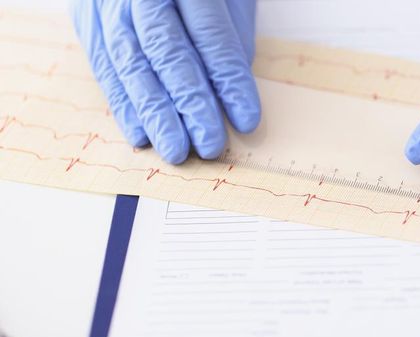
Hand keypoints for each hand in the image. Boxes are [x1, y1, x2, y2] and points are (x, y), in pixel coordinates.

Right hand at [71, 0, 259, 163]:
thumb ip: (230, 34)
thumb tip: (227, 91)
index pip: (210, 36)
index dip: (230, 81)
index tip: (246, 120)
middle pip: (167, 53)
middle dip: (191, 105)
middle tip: (210, 144)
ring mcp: (106, 3)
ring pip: (130, 64)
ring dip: (155, 114)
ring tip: (176, 150)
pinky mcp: (85, 17)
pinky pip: (103, 65)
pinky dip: (123, 104)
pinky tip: (141, 134)